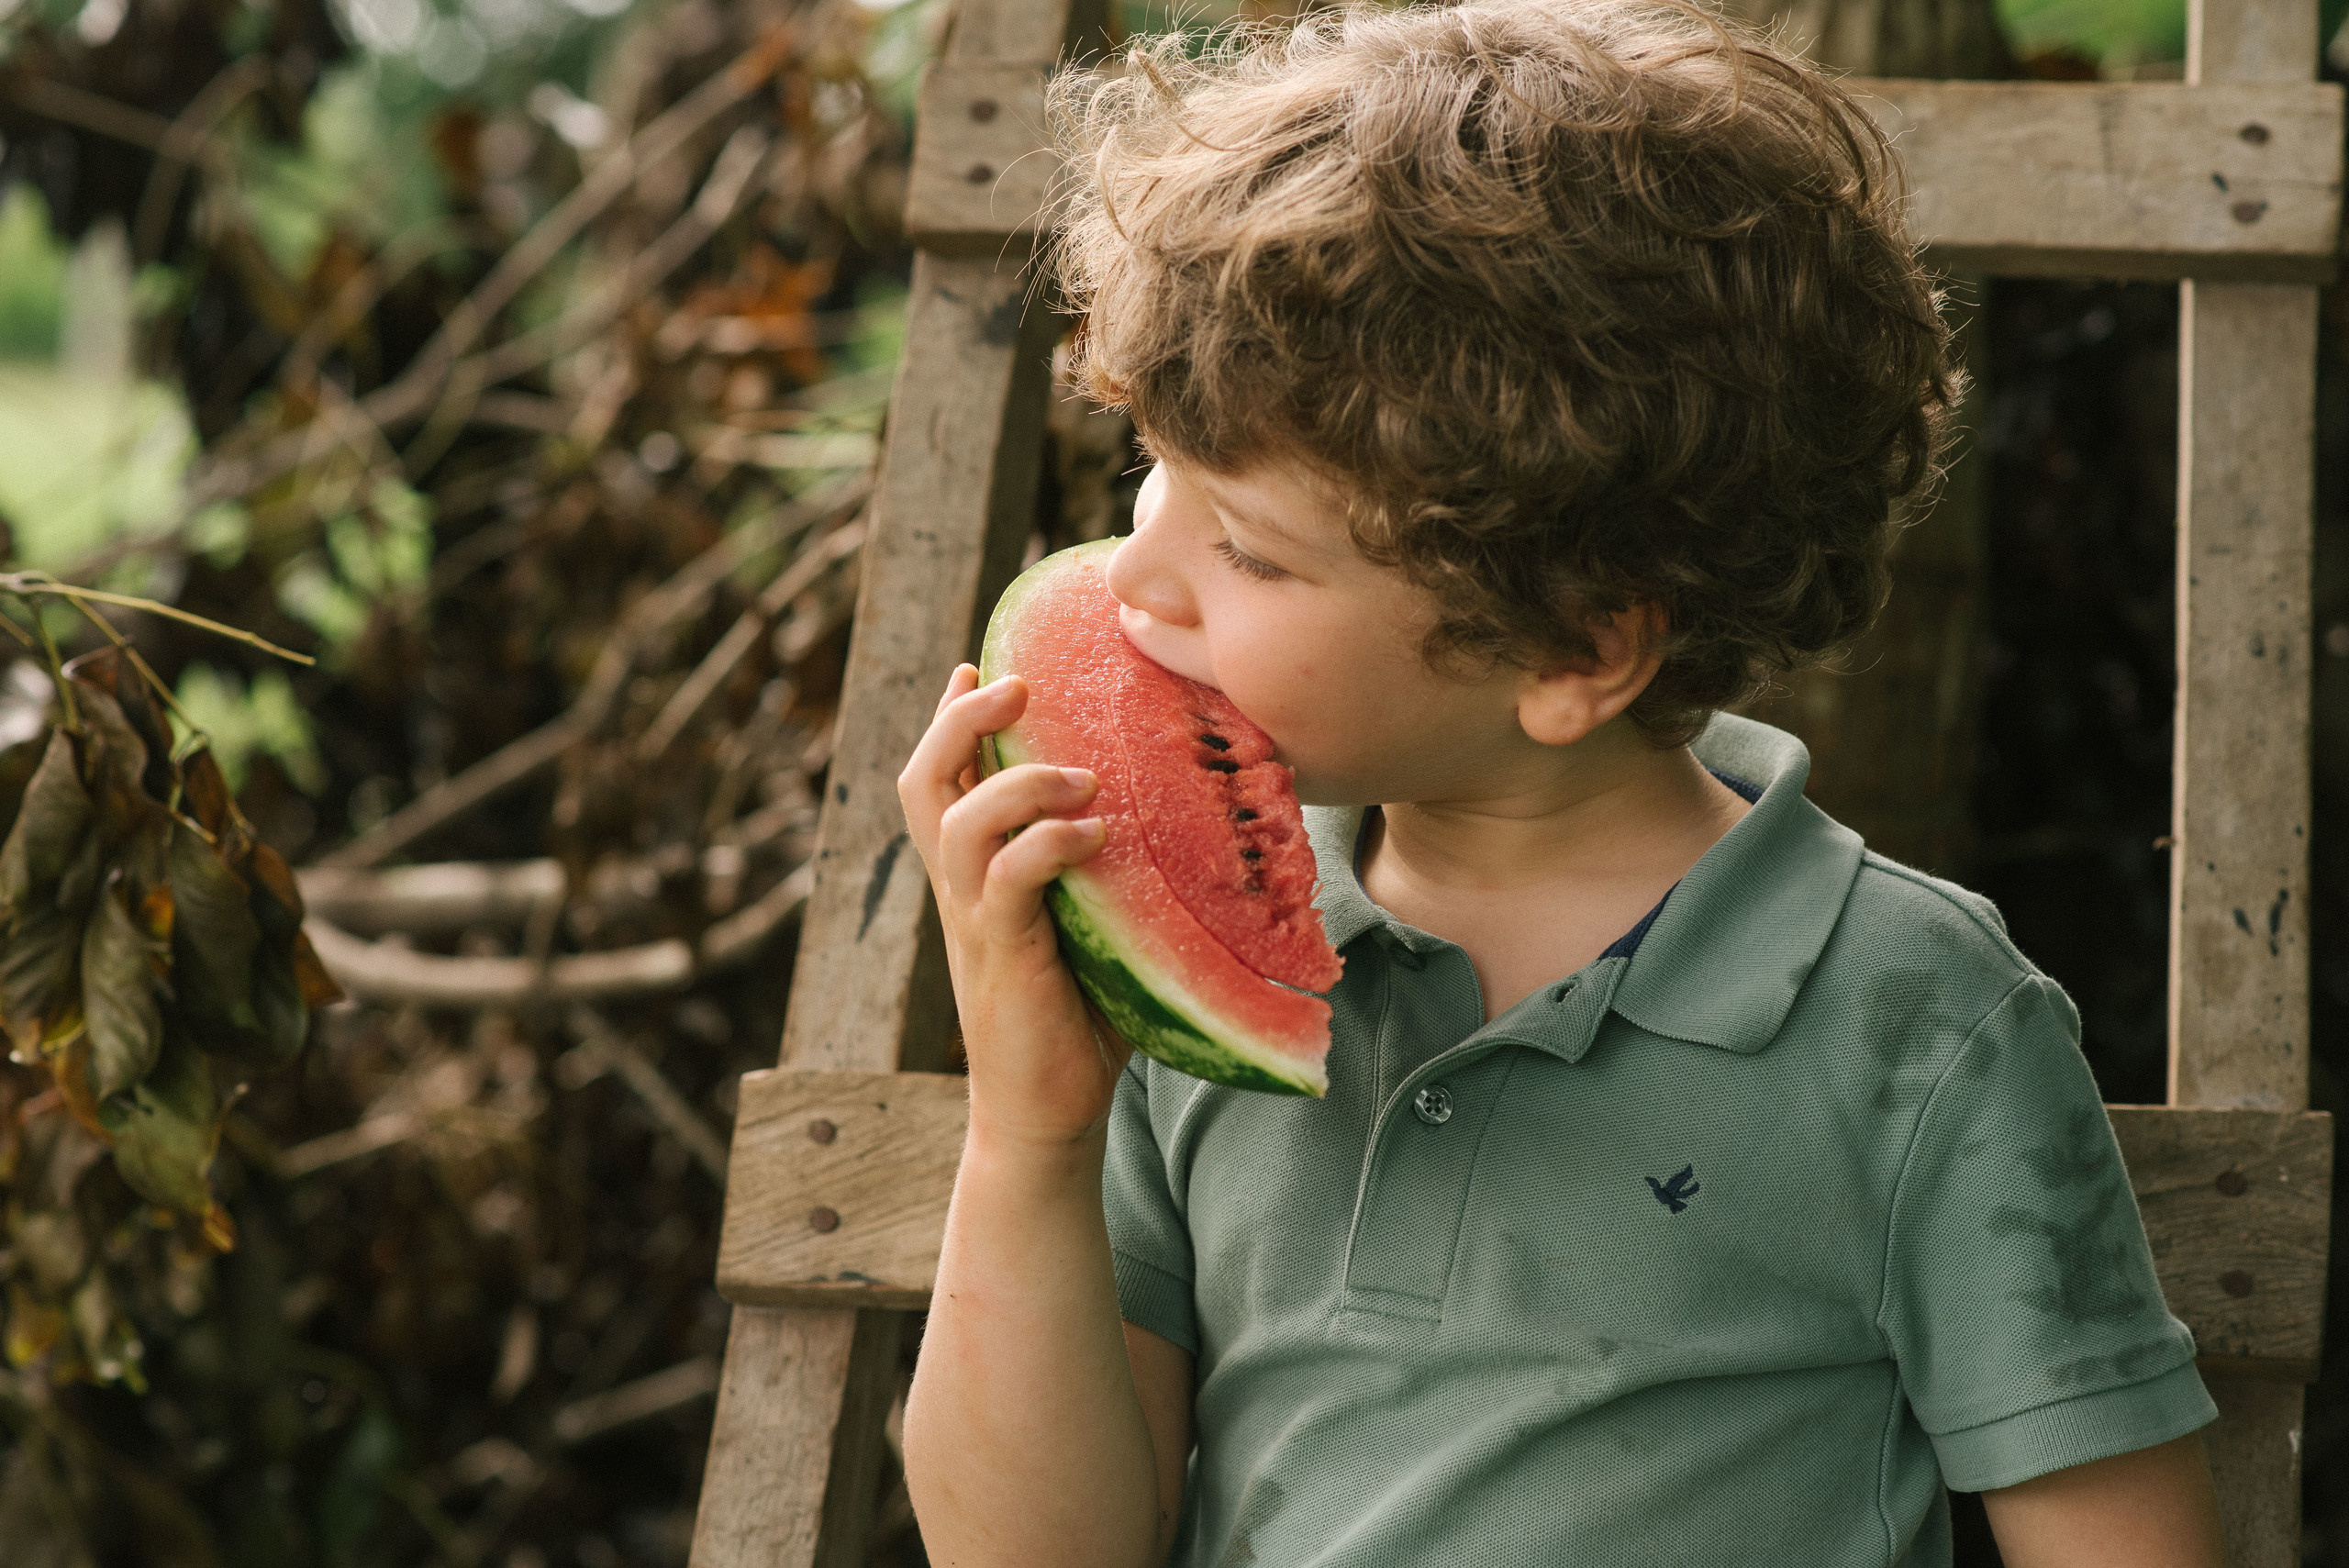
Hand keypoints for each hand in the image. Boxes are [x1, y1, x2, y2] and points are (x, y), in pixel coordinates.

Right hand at [898, 664, 1131, 1146]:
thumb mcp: (1098, 923)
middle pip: (923, 780)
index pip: (940, 778)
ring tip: (1079, 775)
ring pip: (957, 824)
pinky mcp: (1002, 958)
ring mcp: (974, 922)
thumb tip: (1198, 811)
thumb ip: (1116, 869)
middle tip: (1012, 681)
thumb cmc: (1083, 1017)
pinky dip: (1044, 846)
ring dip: (1016, 781)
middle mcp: (961, 888)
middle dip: (959, 720)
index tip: (980, 665)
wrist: (1049, 1111)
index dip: (949, 718)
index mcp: (975, 873)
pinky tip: (1093, 836)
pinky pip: (1006, 883)